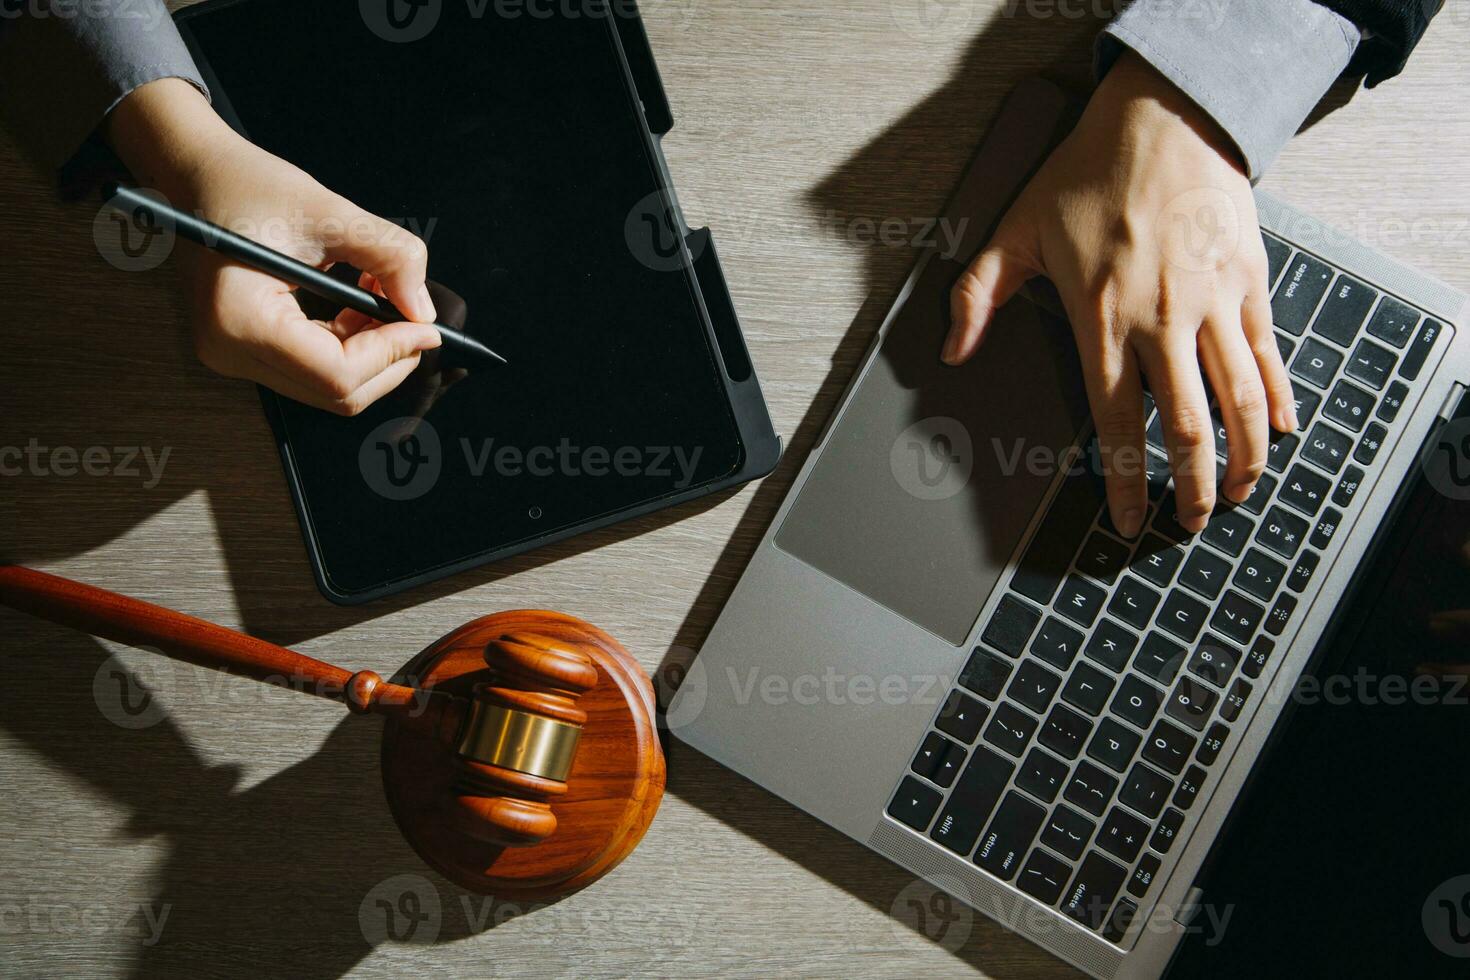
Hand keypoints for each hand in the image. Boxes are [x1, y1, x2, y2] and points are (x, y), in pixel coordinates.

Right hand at [104, 78, 440, 415]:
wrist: (198, 177)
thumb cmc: (250, 185)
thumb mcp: (329, 212)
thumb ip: (389, 257)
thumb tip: (425, 311)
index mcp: (240, 321)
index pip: (337, 374)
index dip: (392, 354)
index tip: (428, 328)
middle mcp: (230, 352)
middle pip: (335, 393)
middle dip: (387, 359)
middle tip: (417, 318)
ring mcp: (233, 357)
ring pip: (328, 387)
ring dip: (371, 352)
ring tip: (384, 296)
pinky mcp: (243, 351)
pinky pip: (312, 369)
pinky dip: (348, 345)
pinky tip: (360, 306)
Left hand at [943, 52, 1297, 536]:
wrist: (1164, 116)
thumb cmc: (1088, 174)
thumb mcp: (1015, 231)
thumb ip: (976, 297)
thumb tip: (949, 351)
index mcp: (1103, 320)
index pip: (1116, 423)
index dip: (1124, 482)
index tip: (1128, 520)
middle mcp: (1163, 321)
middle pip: (1189, 428)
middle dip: (1193, 487)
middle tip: (1192, 522)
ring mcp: (1213, 303)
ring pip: (1239, 401)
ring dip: (1245, 458)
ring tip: (1241, 494)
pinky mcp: (1250, 283)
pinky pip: (1269, 355)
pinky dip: (1278, 399)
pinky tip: (1280, 431)